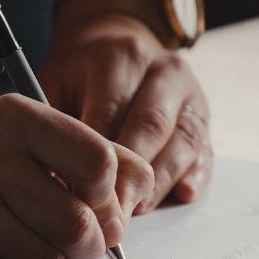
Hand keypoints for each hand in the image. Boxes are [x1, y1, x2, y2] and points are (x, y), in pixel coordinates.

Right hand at [0, 95, 154, 258]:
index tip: (96, 198)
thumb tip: (138, 198)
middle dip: (92, 246)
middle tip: (86, 245)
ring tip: (48, 248)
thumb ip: (100, 155)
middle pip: (76, 223)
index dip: (109, 193)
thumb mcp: (39, 136)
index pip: (97, 162)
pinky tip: (13, 252)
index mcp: (17, 118)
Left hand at [40, 2, 213, 210]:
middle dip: (130, 176)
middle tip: (110, 215)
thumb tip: (52, 181)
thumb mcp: (55, 84)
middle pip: (152, 127)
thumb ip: (55, 126)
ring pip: (183, 142)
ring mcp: (190, 94)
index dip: (95, 160)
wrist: (116, 43)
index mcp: (121, 58)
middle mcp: (163, 71)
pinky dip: (196, 176)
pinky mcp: (204, 117)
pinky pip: (206, 150)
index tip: (79, 196)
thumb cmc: (78, 76)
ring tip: (135, 211)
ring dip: (160, 183)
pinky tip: (182, 195)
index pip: (110, 113)